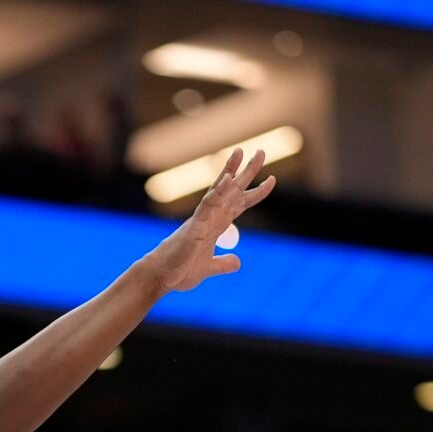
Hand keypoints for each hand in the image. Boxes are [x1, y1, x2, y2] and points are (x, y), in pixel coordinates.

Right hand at [141, 148, 277, 293]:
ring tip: (240, 151)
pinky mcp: (194, 227)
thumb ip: (223, 263)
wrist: (161, 277)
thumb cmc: (180, 271)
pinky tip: (228, 178)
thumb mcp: (208, 268)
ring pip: (219, 190)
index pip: (238, 203)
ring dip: (230, 171)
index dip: (256, 192)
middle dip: (247, 171)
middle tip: (262, 152)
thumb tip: (237, 262)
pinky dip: (218, 192)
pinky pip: (207, 205)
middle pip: (231, 190)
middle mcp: (209, 218)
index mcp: (215, 225)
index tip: (271, 179)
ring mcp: (202, 220)